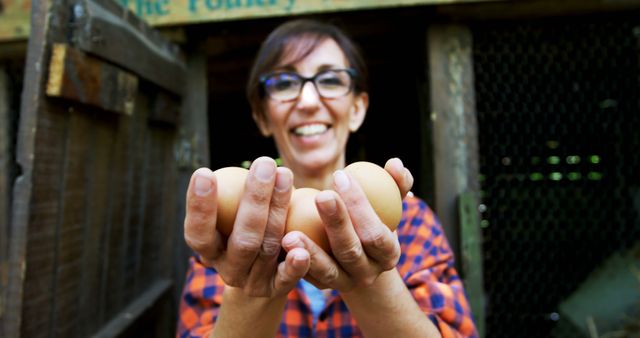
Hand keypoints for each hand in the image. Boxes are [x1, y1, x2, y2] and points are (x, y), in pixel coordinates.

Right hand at [184, 156, 309, 297]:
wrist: (262, 277)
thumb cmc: (244, 230)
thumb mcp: (231, 217)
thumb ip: (232, 196)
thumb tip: (243, 160)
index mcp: (209, 250)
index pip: (198, 231)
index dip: (199, 206)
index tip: (205, 173)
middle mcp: (228, 268)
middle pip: (242, 237)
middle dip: (254, 199)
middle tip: (264, 164)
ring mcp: (252, 281)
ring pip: (267, 247)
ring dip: (279, 211)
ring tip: (286, 176)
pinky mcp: (276, 289)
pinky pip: (287, 278)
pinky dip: (295, 265)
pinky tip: (302, 250)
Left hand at [282, 158, 412, 291]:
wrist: (359, 254)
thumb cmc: (373, 217)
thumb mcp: (388, 201)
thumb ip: (396, 182)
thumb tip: (395, 163)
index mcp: (388, 253)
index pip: (376, 233)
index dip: (360, 206)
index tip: (340, 175)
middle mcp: (368, 273)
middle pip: (351, 251)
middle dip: (337, 223)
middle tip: (321, 195)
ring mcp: (345, 283)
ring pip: (327, 271)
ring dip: (309, 251)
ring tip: (289, 233)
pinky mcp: (322, 286)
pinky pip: (307, 276)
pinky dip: (293, 262)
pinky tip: (278, 242)